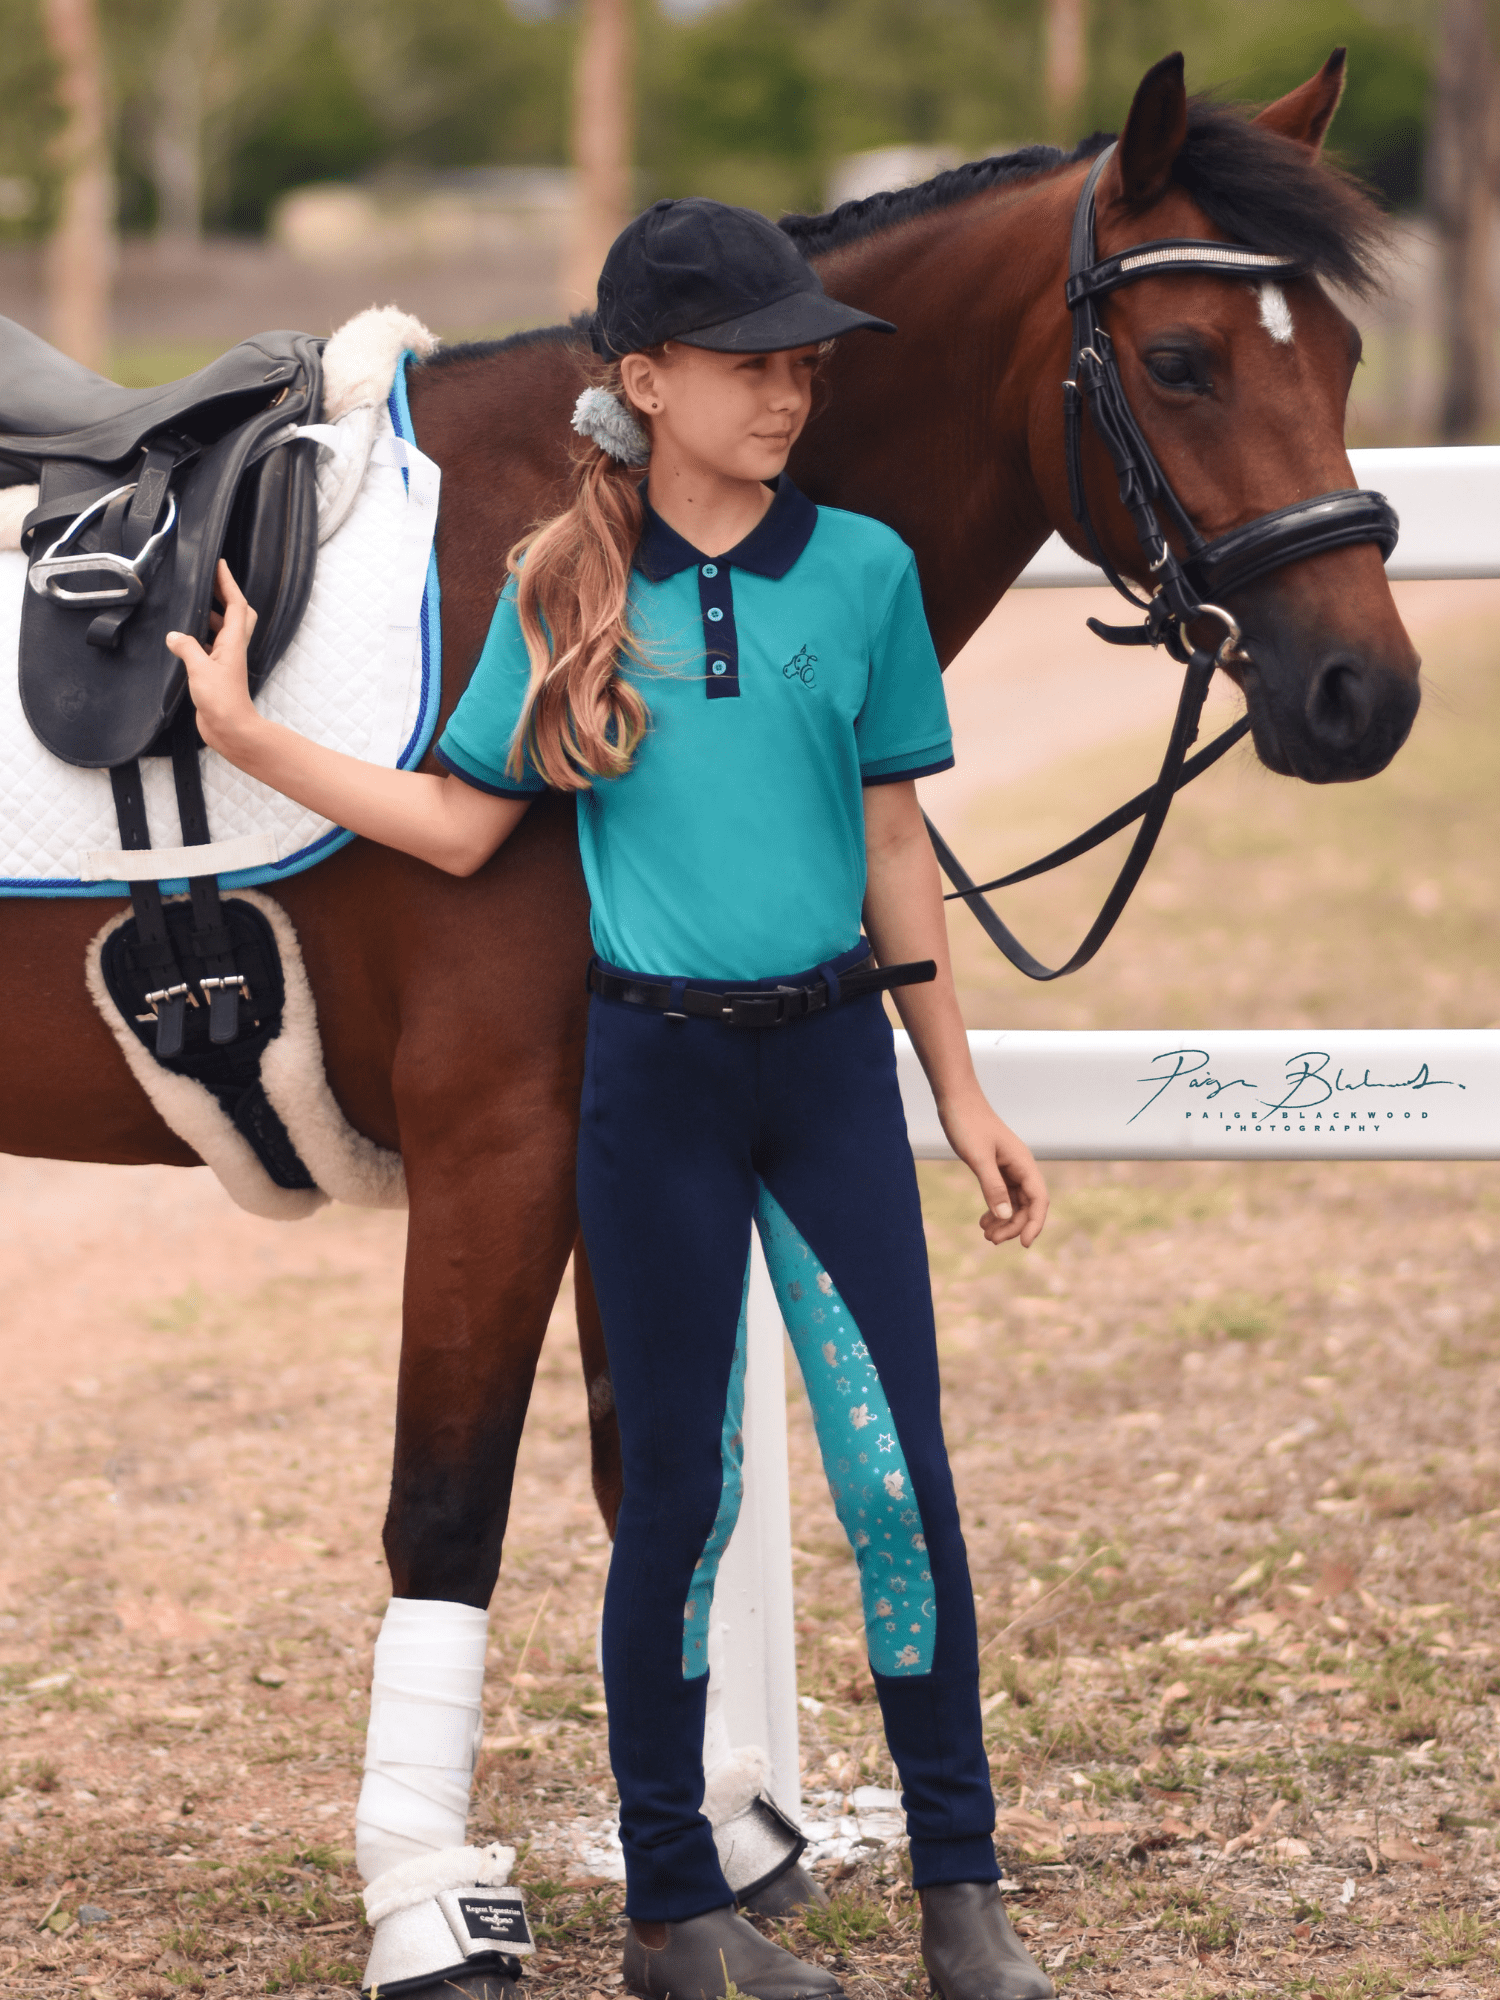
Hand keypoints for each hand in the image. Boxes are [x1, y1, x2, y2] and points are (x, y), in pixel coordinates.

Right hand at [165, 559, 258, 757]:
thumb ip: (186, 648)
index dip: (229, 583)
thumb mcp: (200, 669)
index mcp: (234, 643)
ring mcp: (226, 662)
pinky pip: (210, 648)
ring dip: (212, 616)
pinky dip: (200, 638)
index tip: (220, 565)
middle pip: (236, 614)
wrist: (231, 730)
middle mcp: (233, 649)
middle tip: (208, 581)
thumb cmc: (222, 701)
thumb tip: (174, 636)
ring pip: (223, 631)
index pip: (236, 604)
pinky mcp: (216, 674)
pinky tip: (185, 638)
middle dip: (225, 595)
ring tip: (195, 604)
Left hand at [938, 1090, 1048, 1247]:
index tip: (1023, 1244)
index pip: (1039, 1199)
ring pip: (1015, 1201)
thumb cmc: (967, 1123)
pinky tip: (984, 1219)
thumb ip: (992, 1186)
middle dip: (1013, 1225)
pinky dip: (996, 1208)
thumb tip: (1007, 1215)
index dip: (1035, 1223)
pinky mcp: (995, 1166)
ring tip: (986, 1234)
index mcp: (1023, 1162)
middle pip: (1027, 1204)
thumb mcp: (978, 1157)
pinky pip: (1002, 1193)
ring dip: (1004, 1220)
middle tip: (990, 1240)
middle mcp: (1020, 1166)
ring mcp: (1008, 1167)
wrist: (956, 1099)